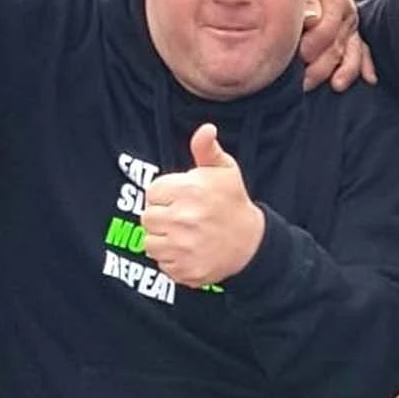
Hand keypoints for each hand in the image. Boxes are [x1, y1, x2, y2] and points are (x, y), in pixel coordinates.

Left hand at [141, 125, 265, 287]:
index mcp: (190, 191)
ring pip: (150, 242)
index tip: (180, 198)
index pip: (152, 192)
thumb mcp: (224, 170)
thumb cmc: (233, 203)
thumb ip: (207, 149)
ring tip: (183, 234)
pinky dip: (171, 259)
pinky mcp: (185, 269)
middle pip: (147, 217)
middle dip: (161, 216)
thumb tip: (206, 128)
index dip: (165, 194)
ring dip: (163, 239)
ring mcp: (184, 247)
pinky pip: (161, 263)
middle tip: (181, 217)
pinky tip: (188, 250)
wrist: (251, 243)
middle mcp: (184, 219)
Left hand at [300, 0, 375, 90]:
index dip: (315, 42)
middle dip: (323, 65)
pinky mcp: (352, 34)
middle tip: (305, 81)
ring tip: (336, 85)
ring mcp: (351, 25)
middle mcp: (347, 13)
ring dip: (345, 70)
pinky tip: (369, 79)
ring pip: (352, 50)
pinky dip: (365, 65)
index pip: (329, 25)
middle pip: (339, 43)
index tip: (301, 55)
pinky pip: (363, 51)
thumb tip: (311, 19)